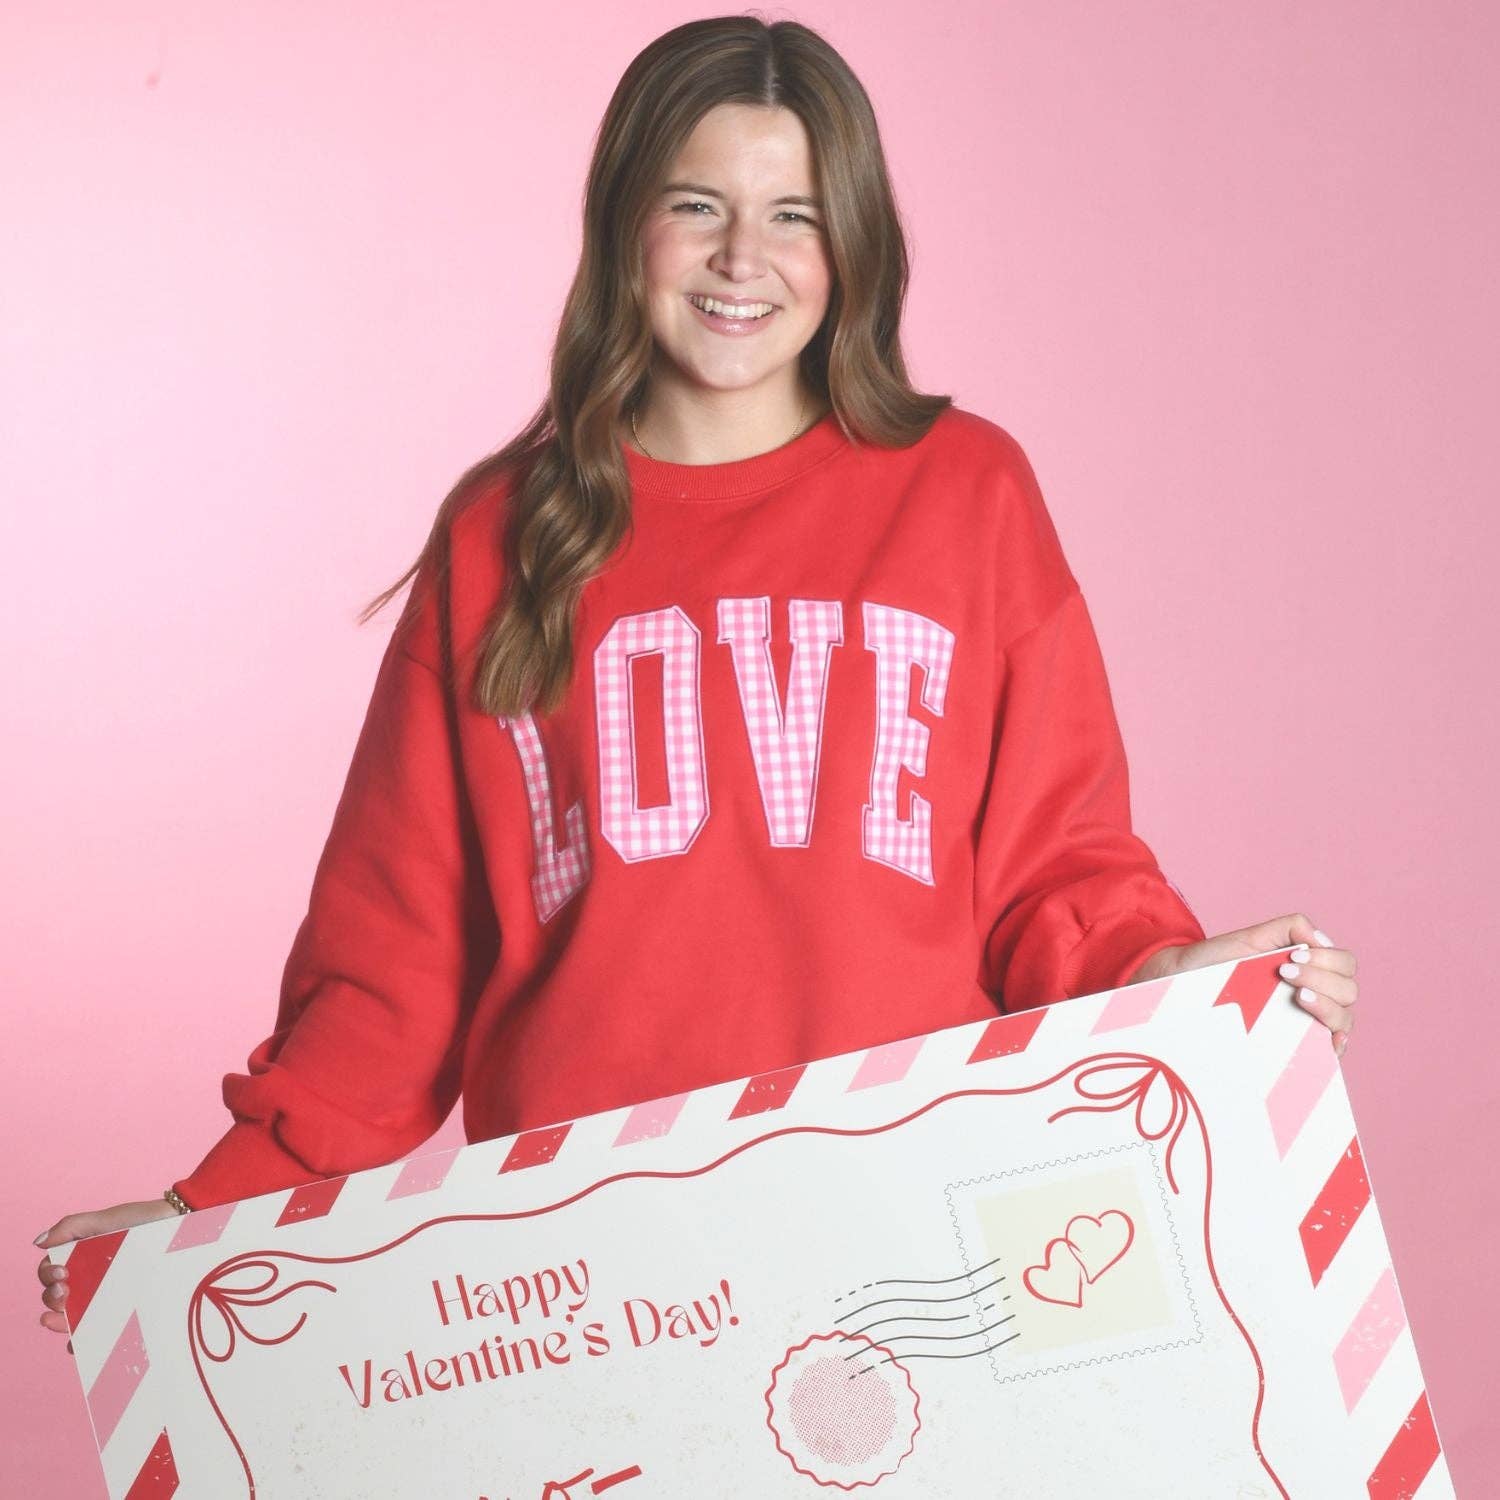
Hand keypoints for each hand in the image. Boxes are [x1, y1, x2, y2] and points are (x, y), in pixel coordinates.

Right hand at [35, 1198, 184, 1347]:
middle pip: (57, 1298)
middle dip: (51, 1300)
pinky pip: (100, 1330)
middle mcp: (91, 1279)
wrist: (184, 1224)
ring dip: (60, 1323)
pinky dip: (84, 1340)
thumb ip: (72, 1227)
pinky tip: (77, 1344)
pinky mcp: (126, 1308)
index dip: (47, 1277)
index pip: (51, 1274)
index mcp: (82, 1258)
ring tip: (62, 1320)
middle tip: (63, 1294)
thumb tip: (38, 1244)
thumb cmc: (145, 1219)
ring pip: (74, 1317)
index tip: (60, 1274)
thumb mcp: (108, 1219)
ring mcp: (108, 1295)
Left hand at [1129, 912, 1356, 1056]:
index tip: (1293, 956)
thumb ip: (1289, 928)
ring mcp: (1306, 1023)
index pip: (1345, 965)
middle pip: (1349, 991)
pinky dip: (1334, 1042)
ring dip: (1327, 1005)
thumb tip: (1320, 941)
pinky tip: (1323, 1036)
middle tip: (1286, 973)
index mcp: (1310, 969)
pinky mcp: (1294, 1047)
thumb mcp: (1252, 938)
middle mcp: (1315, 996)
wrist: (1181, 986)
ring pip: (1344, 1018)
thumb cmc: (1216, 963)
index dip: (1328, 959)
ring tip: (1296, 997)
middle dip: (1323, 979)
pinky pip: (1329, 1051)